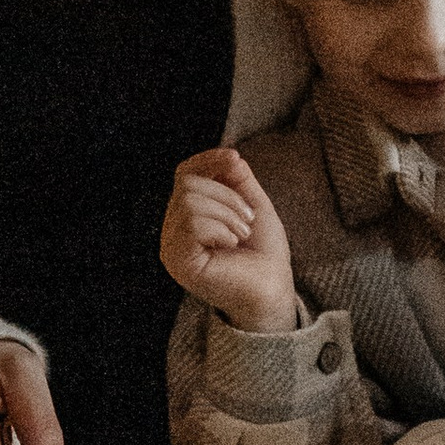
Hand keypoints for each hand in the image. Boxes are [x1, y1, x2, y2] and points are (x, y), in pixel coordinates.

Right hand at [162, 147, 298, 336]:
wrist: (273, 290)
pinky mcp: (178, 261)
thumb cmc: (263, 254)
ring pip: (190, 200)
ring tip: (240, 234)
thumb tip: (229, 153)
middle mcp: (172, 231)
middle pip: (188, 184)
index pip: (184, 173)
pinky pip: (192, 222)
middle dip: (227, 196)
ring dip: (227, 213)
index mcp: (187, 216)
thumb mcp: (253, 205)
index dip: (207, 160)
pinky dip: (220, 228)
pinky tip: (230, 245)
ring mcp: (171, 247)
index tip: (235, 159)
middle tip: (247, 221)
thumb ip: (238, 179)